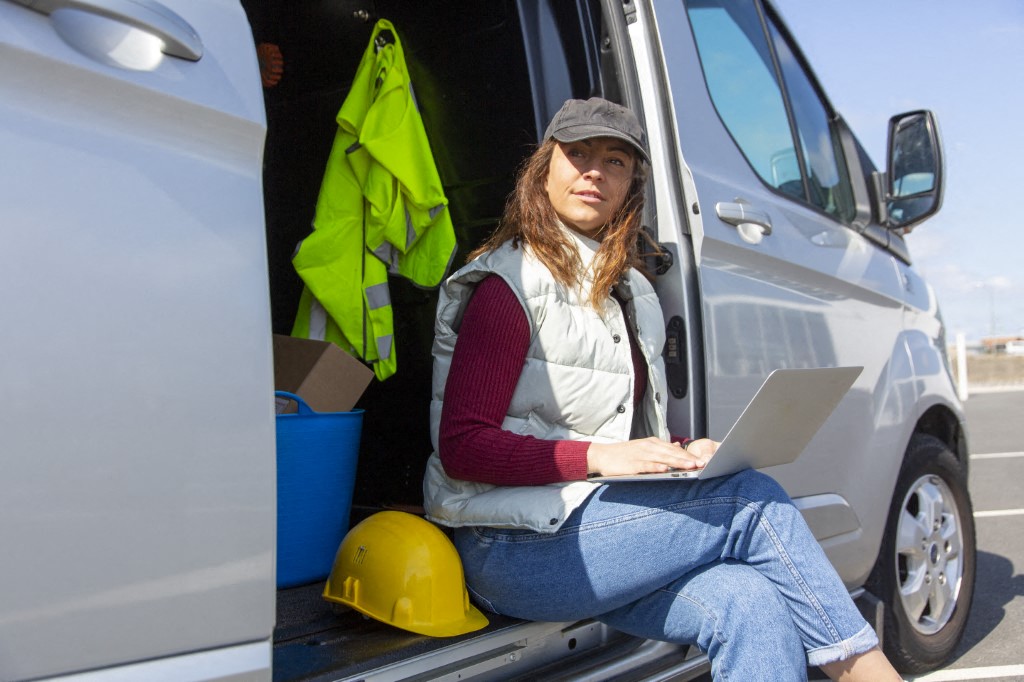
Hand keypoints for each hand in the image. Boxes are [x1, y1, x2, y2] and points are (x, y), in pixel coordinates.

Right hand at [586, 437, 719, 476]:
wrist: (602, 455)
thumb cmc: (624, 454)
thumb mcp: (644, 448)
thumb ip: (661, 449)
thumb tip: (678, 447)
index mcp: (653, 443)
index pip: (674, 449)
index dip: (689, 455)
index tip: (702, 460)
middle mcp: (649, 446)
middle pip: (672, 452)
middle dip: (688, 458)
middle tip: (702, 464)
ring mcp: (640, 454)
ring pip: (663, 458)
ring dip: (677, 462)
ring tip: (690, 466)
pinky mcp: (632, 464)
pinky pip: (647, 465)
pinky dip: (657, 467)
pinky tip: (665, 470)